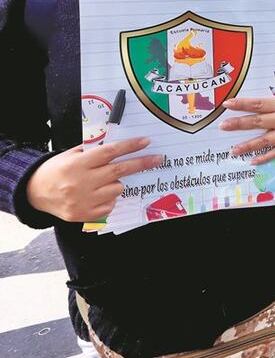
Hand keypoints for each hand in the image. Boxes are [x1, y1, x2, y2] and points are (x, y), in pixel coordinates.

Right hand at [26, 137, 161, 221]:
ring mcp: (83, 201)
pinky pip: (110, 205)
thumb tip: (120, 146)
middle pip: (119, 171)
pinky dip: (109, 198)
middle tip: (158, 159)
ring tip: (102, 181)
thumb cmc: (56, 170)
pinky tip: (96, 194)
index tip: (146, 142)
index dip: (130, 146)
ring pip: (117, 189)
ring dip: (117, 183)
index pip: (109, 152)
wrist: (34, 193)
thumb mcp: (71, 155)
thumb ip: (93, 151)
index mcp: (77, 164)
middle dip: (141, 163)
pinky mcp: (84, 215)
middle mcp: (80, 183)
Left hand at [223, 95, 274, 164]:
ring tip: (233, 150)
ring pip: (264, 140)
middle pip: (257, 121)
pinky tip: (253, 161)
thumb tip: (254, 109)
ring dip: (247, 145)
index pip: (258, 104)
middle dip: (238, 124)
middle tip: (223, 126)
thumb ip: (273, 105)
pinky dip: (264, 158)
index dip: (242, 104)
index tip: (227, 104)